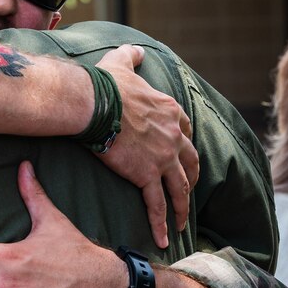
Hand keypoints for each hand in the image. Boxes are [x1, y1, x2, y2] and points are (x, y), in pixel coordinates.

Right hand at [95, 45, 199, 247]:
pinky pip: (157, 204)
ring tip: (181, 223)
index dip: (185, 144)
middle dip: (192, 177)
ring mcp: (163, 158)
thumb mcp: (123, 62)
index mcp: (170, 111)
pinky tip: (164, 238)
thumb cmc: (105, 83)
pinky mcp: (147, 176)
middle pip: (190, 162)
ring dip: (182, 207)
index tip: (182, 154)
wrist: (95, 104)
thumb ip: (132, 56)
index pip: (186, 131)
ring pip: (180, 188)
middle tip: (188, 190)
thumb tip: (137, 49)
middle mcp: (174, 136)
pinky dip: (162, 222)